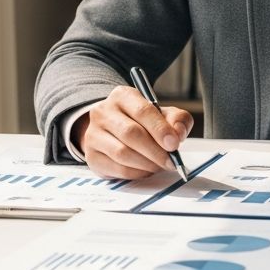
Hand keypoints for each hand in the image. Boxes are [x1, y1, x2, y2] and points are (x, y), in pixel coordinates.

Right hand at [73, 85, 193, 178]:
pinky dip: (137, 173)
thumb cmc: (143, 122)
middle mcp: (103, 112)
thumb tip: (178, 134)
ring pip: (123, 153)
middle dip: (155, 151)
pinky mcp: (92, 156)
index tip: (174, 144)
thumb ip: (177, 120)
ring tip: (160, 165)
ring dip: (147, 163)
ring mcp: (93, 134)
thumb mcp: (164, 114)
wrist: (114, 132)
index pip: (142, 111)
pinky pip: (117, 169)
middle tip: (171, 161)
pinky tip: (146, 170)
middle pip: (131, 133)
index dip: (160, 129)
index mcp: (122, 96)